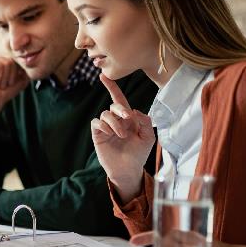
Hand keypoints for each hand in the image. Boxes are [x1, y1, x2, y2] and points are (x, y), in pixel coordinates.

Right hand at [0, 54, 29, 117]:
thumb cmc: (5, 92)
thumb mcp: (21, 81)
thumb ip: (27, 71)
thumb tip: (32, 63)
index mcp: (5, 59)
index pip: (18, 60)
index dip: (17, 73)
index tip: (11, 82)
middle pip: (13, 61)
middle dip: (11, 76)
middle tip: (4, 84)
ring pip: (6, 63)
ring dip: (5, 78)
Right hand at [92, 74, 155, 201]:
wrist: (128, 170)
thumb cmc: (139, 154)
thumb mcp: (148, 137)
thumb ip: (145, 122)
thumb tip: (133, 111)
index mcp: (128, 118)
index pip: (119, 99)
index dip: (112, 87)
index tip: (103, 76)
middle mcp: (116, 120)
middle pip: (114, 105)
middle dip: (120, 109)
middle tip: (128, 119)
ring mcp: (106, 127)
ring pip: (105, 114)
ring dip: (114, 123)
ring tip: (121, 135)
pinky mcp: (98, 134)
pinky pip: (96, 122)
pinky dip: (104, 125)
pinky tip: (110, 134)